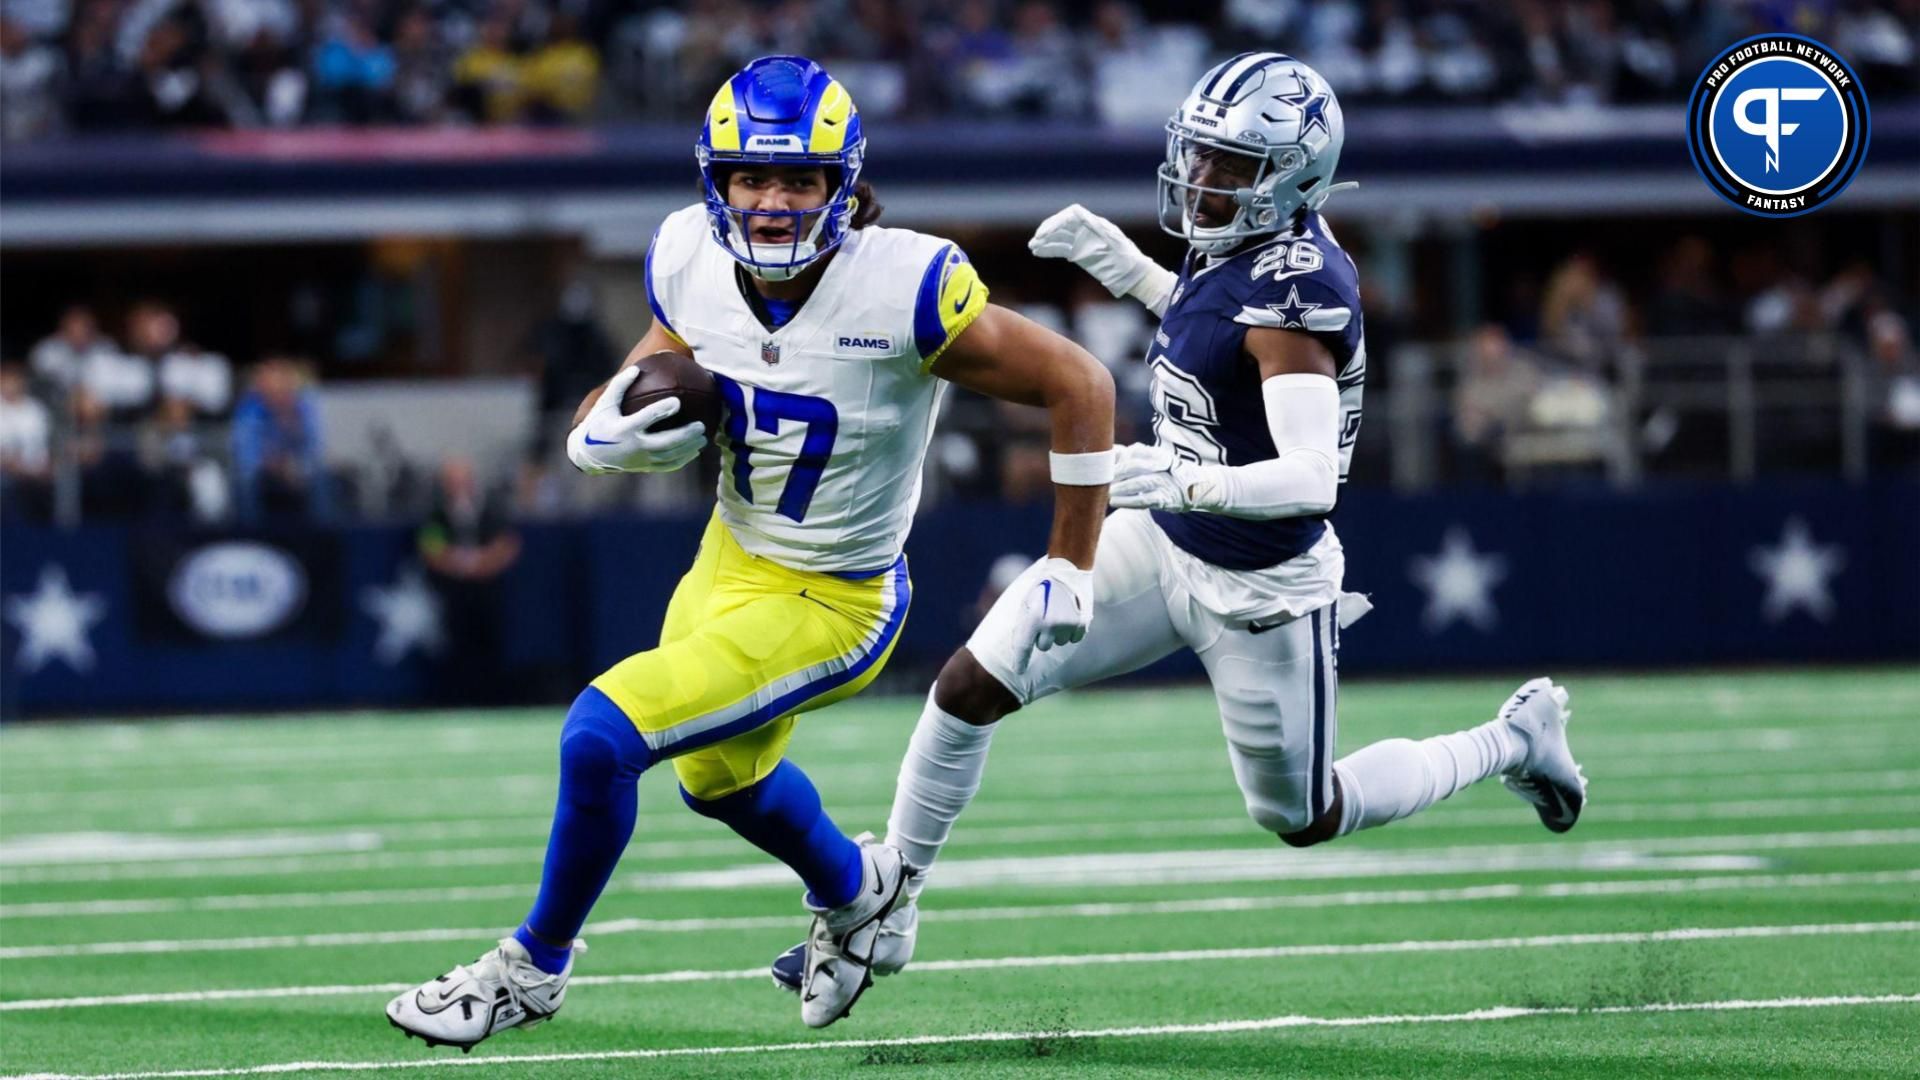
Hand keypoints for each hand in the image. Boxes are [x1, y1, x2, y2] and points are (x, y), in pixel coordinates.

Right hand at [566, 366, 706, 474]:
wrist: (589, 455)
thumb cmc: (599, 424)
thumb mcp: (605, 404)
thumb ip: (619, 385)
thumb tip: (637, 367)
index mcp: (624, 429)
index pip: (646, 418)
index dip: (662, 410)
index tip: (677, 401)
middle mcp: (634, 446)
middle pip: (665, 442)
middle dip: (684, 435)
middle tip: (700, 425)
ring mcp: (640, 459)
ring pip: (670, 456)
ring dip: (688, 448)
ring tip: (703, 438)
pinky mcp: (644, 467)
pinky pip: (667, 465)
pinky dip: (682, 460)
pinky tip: (695, 451)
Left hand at [1009, 556, 1093, 672]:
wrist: (1067, 570)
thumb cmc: (1043, 586)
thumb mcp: (1027, 603)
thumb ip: (1025, 624)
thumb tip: (1022, 646)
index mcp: (1032, 618)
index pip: (1024, 647)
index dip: (1020, 662)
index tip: (1018, 672)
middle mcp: (1049, 624)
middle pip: (1044, 646)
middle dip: (1043, 638)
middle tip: (1046, 621)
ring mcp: (1067, 625)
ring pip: (1060, 642)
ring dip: (1058, 633)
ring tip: (1059, 613)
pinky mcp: (1081, 623)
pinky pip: (1074, 638)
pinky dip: (1072, 631)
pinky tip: (1070, 615)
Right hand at [1028, 204, 1155, 297]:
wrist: (1132, 274)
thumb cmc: (1127, 259)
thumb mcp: (1115, 245)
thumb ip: (1100, 232)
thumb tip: (1086, 225)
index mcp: (1095, 224)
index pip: (1071, 215)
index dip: (1057, 221)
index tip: (1047, 232)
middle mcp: (1087, 229)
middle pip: (1062, 224)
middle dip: (1048, 231)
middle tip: (1035, 240)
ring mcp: (1083, 241)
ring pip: (1060, 237)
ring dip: (1045, 241)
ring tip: (1032, 247)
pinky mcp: (1080, 253)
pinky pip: (1061, 249)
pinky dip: (1050, 250)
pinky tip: (1038, 252)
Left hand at [1108, 442, 1219, 511]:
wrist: (1198, 486)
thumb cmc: (1167, 472)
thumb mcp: (1153, 459)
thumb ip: (1131, 455)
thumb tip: (1109, 449)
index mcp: (1157, 453)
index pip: (1135, 451)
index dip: (1117, 457)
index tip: (1102, 463)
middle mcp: (1162, 466)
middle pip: (1135, 466)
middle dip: (1116, 472)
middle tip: (1100, 478)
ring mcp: (1165, 483)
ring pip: (1140, 483)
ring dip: (1121, 488)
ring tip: (1107, 491)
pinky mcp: (1165, 499)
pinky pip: (1145, 500)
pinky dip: (1129, 501)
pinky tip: (1116, 502)